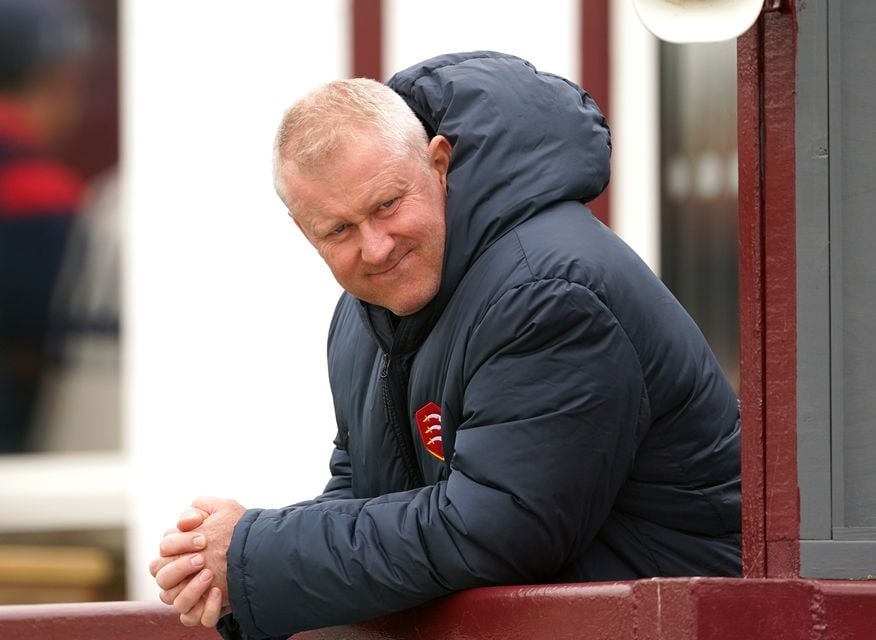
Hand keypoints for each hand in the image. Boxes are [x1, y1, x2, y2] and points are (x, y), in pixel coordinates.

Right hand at [150, 497, 245, 626]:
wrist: (263, 551)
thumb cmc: (238, 530)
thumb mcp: (224, 510)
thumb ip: (200, 508)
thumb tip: (184, 520)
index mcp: (180, 553)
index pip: (163, 552)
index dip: (177, 544)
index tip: (202, 539)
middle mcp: (181, 577)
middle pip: (163, 578)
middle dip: (179, 567)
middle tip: (201, 558)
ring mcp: (192, 595)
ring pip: (176, 601)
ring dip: (191, 589)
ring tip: (210, 575)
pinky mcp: (204, 611)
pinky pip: (195, 618)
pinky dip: (206, 609)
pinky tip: (219, 592)